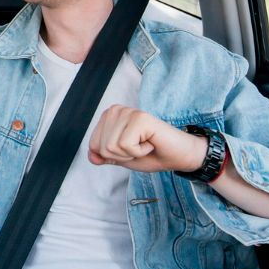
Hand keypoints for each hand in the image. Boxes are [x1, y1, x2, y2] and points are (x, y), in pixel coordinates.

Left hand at [87, 105, 207, 173]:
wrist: (178, 157)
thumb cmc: (151, 154)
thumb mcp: (121, 158)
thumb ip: (104, 156)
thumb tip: (91, 156)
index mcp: (108, 117)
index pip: (92, 146)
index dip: (112, 157)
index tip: (130, 149)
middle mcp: (115, 110)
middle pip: (101, 147)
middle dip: (121, 156)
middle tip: (139, 148)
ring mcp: (128, 112)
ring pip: (111, 147)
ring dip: (131, 154)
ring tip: (145, 144)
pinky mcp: (140, 118)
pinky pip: (126, 145)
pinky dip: (139, 151)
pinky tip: (150, 142)